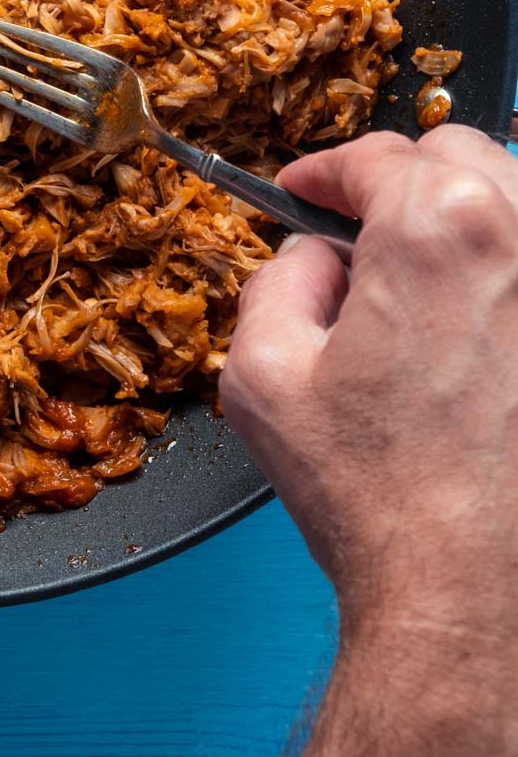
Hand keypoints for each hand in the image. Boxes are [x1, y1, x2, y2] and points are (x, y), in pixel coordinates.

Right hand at [220, 126, 517, 756]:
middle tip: (363, 232)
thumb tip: (315, 260)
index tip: (307, 193)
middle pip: (460, 156)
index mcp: (436, 228)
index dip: (325, 171)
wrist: (474, 600)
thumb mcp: (264, 376)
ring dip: (467, 220)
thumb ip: (277, 280)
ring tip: (426, 283)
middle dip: (401, 182)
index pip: (375, 155)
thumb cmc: (380, 500)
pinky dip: (507, 281)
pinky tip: (481, 332)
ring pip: (516, 204)